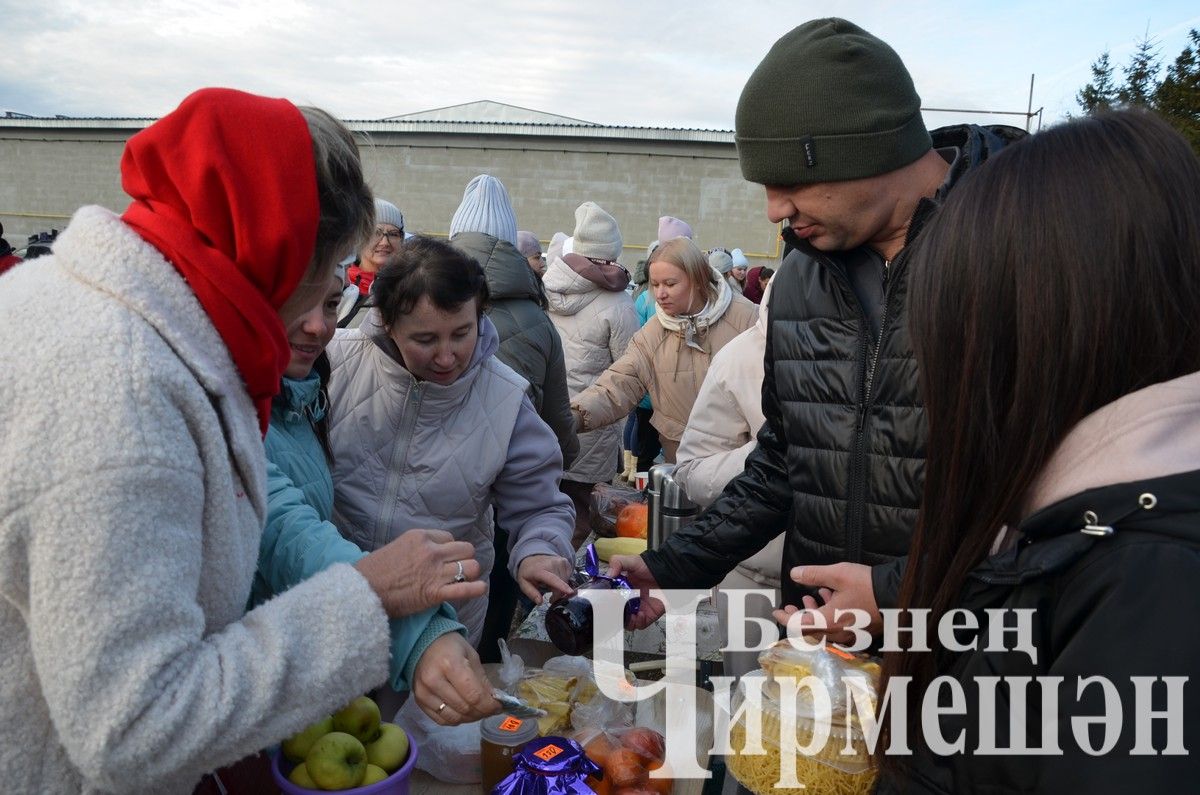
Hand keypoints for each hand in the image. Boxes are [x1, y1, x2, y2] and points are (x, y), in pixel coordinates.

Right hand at [354, 529, 484, 617]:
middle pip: (466, 550)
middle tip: (458, 569)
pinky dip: (476, 589)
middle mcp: (431, 551)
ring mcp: (435, 572)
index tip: (445, 559)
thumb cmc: (372, 571)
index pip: (450, 538)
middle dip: (465, 559)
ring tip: (466, 580)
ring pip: (471, 567)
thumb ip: (416, 548)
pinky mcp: (435, 593)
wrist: (360, 591)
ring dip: (470, 574)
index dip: (450, 550)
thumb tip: (426, 554)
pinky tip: (479, 588)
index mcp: (420, 536)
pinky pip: (466, 588)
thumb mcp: (396, 547)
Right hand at [411, 633, 500, 724]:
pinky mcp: (418, 701)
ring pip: (454, 718)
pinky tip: (463, 712)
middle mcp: (434, 681)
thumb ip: (482, 680)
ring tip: (478, 711)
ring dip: (470, 718)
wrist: (422, 644)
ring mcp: (423, 693)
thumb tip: (494, 701)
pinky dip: (456, 719)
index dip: (489, 705)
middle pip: (464, 708)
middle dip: (482, 712)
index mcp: (450, 664)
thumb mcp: (471, 656)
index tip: (499, 707)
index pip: (474, 695)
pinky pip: (441, 720)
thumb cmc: (450, 647)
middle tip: (491, 709)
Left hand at [515, 554, 573, 604]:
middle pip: (561, 583)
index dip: (561, 586)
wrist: (531, 559)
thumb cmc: (528, 573)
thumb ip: (532, 593)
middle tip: (551, 596)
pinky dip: (564, 581)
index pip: (552, 579)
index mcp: (539, 570)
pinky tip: (556, 579)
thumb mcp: (524, 584)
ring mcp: (559, 561)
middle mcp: (551, 563)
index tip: (570, 592)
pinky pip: (568, 576)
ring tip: (551, 585)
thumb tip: (540, 602)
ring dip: (560, 587)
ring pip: (566, 581)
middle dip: (557, 593)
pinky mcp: (565, 562)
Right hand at [607, 554, 664, 629]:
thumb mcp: (631, 561)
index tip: (604, 601)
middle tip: (615, 611)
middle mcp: (628, 601)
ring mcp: (637, 609)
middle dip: (613, 615)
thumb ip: (617, 563)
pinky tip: (639, 614)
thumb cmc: (649, 567)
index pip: (609, 600)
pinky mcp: (648, 615)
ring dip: (624, 621)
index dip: (605, 602)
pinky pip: (639, 625)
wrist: (668, 573)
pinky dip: (637, 622)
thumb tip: (608, 575)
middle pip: (616, 613)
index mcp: (621, 590)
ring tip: (628, 615)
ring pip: (626, 622)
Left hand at [772, 562, 881, 645]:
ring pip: (824, 628)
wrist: (898, 594)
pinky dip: (828, 614)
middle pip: (811, 630)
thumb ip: (813, 574)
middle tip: (790, 605)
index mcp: (829, 622)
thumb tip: (794, 573)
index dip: (785, 618)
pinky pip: (837, 627)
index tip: (777, 612)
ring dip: (814, 613)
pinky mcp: (860, 632)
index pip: (799, 625)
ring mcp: (850, 635)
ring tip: (810, 596)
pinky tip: (831, 597)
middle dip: (799, 616)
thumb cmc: (867, 586)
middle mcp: (838, 633)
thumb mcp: (837, 574)